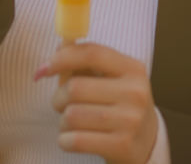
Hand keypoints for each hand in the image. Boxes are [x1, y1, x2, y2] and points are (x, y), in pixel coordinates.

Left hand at [35, 42, 158, 163]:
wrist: (147, 142)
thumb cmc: (121, 105)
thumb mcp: (113, 79)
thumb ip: (87, 62)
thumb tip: (60, 46)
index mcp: (132, 69)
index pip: (91, 54)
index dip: (62, 58)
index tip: (43, 69)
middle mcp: (135, 92)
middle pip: (75, 87)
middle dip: (59, 97)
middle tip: (61, 104)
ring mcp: (130, 120)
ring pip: (72, 115)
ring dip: (63, 121)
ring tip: (71, 123)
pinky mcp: (121, 145)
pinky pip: (76, 140)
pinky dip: (65, 140)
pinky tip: (71, 139)